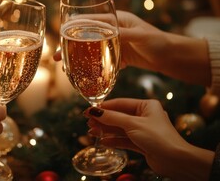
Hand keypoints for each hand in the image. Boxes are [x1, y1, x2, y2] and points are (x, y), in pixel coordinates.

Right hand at [53, 10, 209, 85]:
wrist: (174, 57)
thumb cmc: (159, 42)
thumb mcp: (139, 36)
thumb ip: (120, 34)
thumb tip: (100, 34)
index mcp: (116, 19)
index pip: (89, 21)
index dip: (72, 28)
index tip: (59, 37)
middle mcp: (113, 29)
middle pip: (86, 36)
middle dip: (70, 46)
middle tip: (57, 58)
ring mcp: (116, 43)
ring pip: (92, 49)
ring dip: (79, 58)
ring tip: (66, 69)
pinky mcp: (120, 56)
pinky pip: (102, 60)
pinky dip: (93, 66)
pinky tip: (85, 74)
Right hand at [84, 98, 213, 180]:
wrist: (175, 161)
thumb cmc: (158, 137)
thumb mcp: (133, 124)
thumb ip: (112, 118)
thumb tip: (94, 111)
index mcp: (146, 106)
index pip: (120, 103)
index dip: (104, 107)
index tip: (89, 110)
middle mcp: (145, 116)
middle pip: (119, 116)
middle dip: (103, 120)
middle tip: (88, 122)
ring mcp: (143, 130)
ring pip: (120, 128)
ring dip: (106, 130)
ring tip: (91, 131)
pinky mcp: (142, 143)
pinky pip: (124, 139)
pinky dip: (113, 140)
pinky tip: (103, 141)